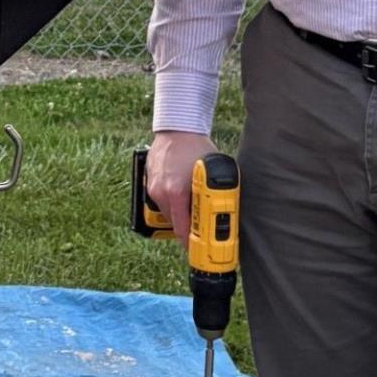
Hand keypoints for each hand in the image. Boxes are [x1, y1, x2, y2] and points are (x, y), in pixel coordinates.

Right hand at [145, 130, 214, 246]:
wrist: (177, 127)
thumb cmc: (196, 147)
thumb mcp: (211, 172)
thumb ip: (216, 192)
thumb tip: (226, 210)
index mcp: (175, 193)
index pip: (182, 229)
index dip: (192, 242)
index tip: (199, 250)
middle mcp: (160, 193)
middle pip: (174, 222)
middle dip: (187, 228)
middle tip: (200, 231)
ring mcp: (152, 187)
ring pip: (167, 211)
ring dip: (179, 214)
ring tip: (192, 210)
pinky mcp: (149, 181)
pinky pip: (161, 199)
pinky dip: (171, 202)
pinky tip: (182, 194)